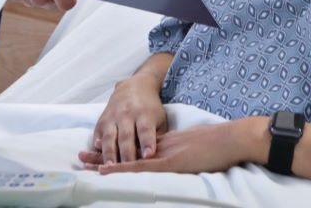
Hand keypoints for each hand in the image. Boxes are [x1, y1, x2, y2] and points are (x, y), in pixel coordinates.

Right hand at [78, 72, 169, 165]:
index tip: (148, 155)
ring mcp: (112, 117)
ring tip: (109, 167)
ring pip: (109, 136)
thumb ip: (158, 137)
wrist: (135, 86)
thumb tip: (156, 158)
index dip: (147, 142)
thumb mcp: (160, 119)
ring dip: (109, 152)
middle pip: (126, 136)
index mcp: (144, 114)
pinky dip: (96, 146)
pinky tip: (95, 156)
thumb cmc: (150, 109)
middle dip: (126, 153)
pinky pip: (97, 135)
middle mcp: (127, 114)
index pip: (146, 130)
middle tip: (127, 169)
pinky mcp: (101, 121)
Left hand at [82, 119, 266, 175]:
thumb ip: (180, 154)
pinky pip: (142, 166)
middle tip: (82, 157)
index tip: (98, 152)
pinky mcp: (169, 162)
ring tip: (87, 165)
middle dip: (104, 155)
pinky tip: (110, 172)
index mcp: (164, 143)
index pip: (134, 147)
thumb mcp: (192, 149)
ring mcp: (163, 153)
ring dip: (107, 162)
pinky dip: (124, 169)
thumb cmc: (216, 145)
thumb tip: (174, 161)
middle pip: (126, 150)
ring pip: (130, 158)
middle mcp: (159, 146)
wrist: (229, 138)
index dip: (116, 150)